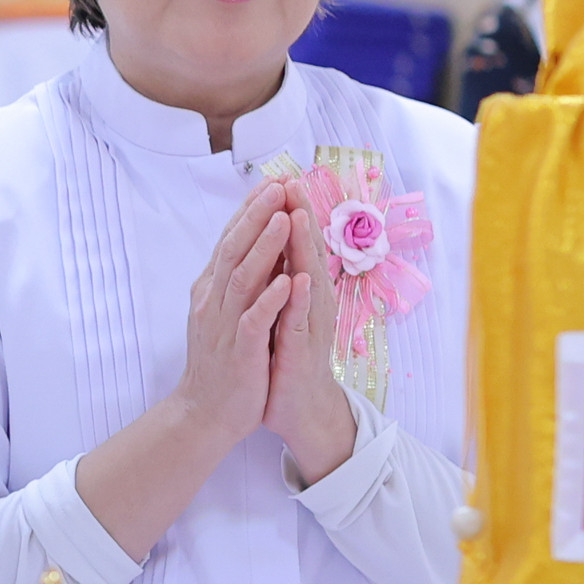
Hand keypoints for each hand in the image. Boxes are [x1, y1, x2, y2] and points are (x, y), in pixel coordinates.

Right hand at [160, 182, 294, 452]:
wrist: (206, 412)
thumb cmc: (222, 361)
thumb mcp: (224, 311)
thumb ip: (234, 278)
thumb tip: (249, 243)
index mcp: (213, 288)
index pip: (230, 239)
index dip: (251, 210)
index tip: (273, 181)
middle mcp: (214, 300)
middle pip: (234, 248)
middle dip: (257, 215)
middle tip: (277, 185)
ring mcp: (224, 324)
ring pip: (242, 277)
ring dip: (264, 246)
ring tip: (283, 218)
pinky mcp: (238, 350)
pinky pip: (253, 320)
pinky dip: (269, 299)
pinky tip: (286, 280)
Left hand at [261, 180, 357, 480]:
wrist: (296, 407)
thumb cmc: (286, 356)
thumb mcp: (280, 310)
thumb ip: (279, 277)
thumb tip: (272, 242)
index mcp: (300, 290)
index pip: (296, 244)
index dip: (289, 211)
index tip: (280, 177)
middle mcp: (310, 302)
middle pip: (308, 251)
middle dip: (300, 216)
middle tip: (293, 180)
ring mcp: (309, 325)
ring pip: (308, 280)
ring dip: (304, 248)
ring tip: (299, 216)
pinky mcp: (302, 351)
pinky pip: (300, 321)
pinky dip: (298, 299)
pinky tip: (298, 278)